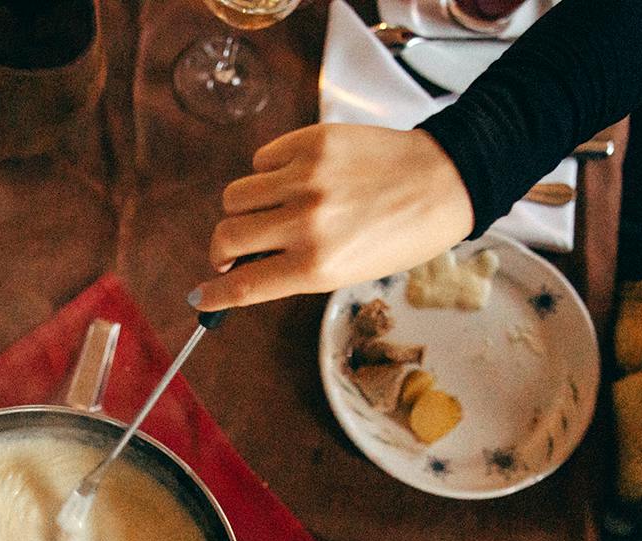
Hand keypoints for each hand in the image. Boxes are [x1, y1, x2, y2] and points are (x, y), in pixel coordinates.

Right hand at [191, 125, 474, 311]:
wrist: (443, 181)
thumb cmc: (399, 234)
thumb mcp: (347, 271)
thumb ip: (293, 270)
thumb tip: (242, 268)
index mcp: (318, 266)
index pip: (244, 285)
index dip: (214, 295)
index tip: (199, 297)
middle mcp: (307, 222)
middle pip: (227, 236)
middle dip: (222, 249)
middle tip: (233, 250)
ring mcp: (307, 178)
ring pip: (236, 195)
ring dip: (244, 209)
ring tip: (271, 210)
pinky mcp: (311, 142)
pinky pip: (262, 160)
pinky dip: (267, 173)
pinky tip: (294, 180)